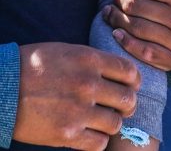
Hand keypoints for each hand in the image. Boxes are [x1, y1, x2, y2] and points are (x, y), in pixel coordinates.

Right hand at [14, 42, 138, 150]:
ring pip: (116, 123)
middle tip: (122, 106)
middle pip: (128, 99)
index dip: (135, 80)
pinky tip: (92, 135)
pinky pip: (98, 143)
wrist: (2, 88)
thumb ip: (95, 61)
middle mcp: (88, 85)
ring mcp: (78, 111)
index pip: (130, 71)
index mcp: (91, 60)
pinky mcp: (65, 135)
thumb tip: (118, 71)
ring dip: (113, 123)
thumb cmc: (34, 65)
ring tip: (104, 121)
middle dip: (129, 104)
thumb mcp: (69, 51)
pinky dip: (99, 141)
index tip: (132, 85)